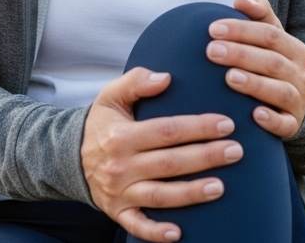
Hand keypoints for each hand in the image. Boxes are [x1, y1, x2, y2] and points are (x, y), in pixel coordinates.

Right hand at [82, 67, 242, 241]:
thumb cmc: (101, 124)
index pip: (166, 131)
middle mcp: (119, 166)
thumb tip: (165, 77)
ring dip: (190, 193)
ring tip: (219, 187)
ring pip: (159, 196)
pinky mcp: (118, 212)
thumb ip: (136, 81)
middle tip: (236, 151)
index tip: (226, 123)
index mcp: (120, 136)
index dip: (198, 127)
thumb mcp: (111, 96)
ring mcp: (118, 192)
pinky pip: (137, 225)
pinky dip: (155, 232)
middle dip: (205, 157)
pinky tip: (178, 233)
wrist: (68, 157)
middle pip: (169, 163)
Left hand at [207, 0, 304, 138]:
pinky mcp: (292, 124)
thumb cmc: (274, 63)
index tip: (212, 28)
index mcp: (294, 49)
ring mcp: (298, 100)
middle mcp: (299, 74)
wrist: (299, 101)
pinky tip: (254, 115)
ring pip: (280, 91)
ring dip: (254, 84)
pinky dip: (272, 120)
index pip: (270, 35)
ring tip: (229, 78)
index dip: (242, 30)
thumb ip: (259, 14)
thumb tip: (240, 0)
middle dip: (241, 54)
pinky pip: (285, 124)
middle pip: (272, 61)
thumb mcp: (272, 37)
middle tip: (211, 51)